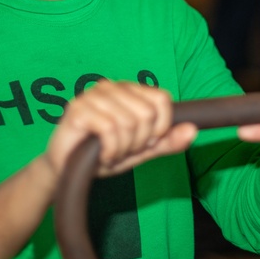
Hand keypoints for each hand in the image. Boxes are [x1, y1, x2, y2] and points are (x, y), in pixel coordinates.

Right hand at [43, 81, 197, 180]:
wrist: (67, 172)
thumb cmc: (103, 155)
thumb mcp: (141, 150)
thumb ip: (166, 141)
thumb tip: (193, 130)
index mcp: (128, 90)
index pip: (161, 98)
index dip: (160, 127)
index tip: (147, 142)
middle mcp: (111, 87)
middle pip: (146, 114)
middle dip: (139, 141)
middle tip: (123, 150)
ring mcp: (92, 96)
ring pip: (129, 123)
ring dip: (122, 149)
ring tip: (110, 153)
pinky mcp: (77, 109)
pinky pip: (110, 130)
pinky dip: (110, 151)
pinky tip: (102, 156)